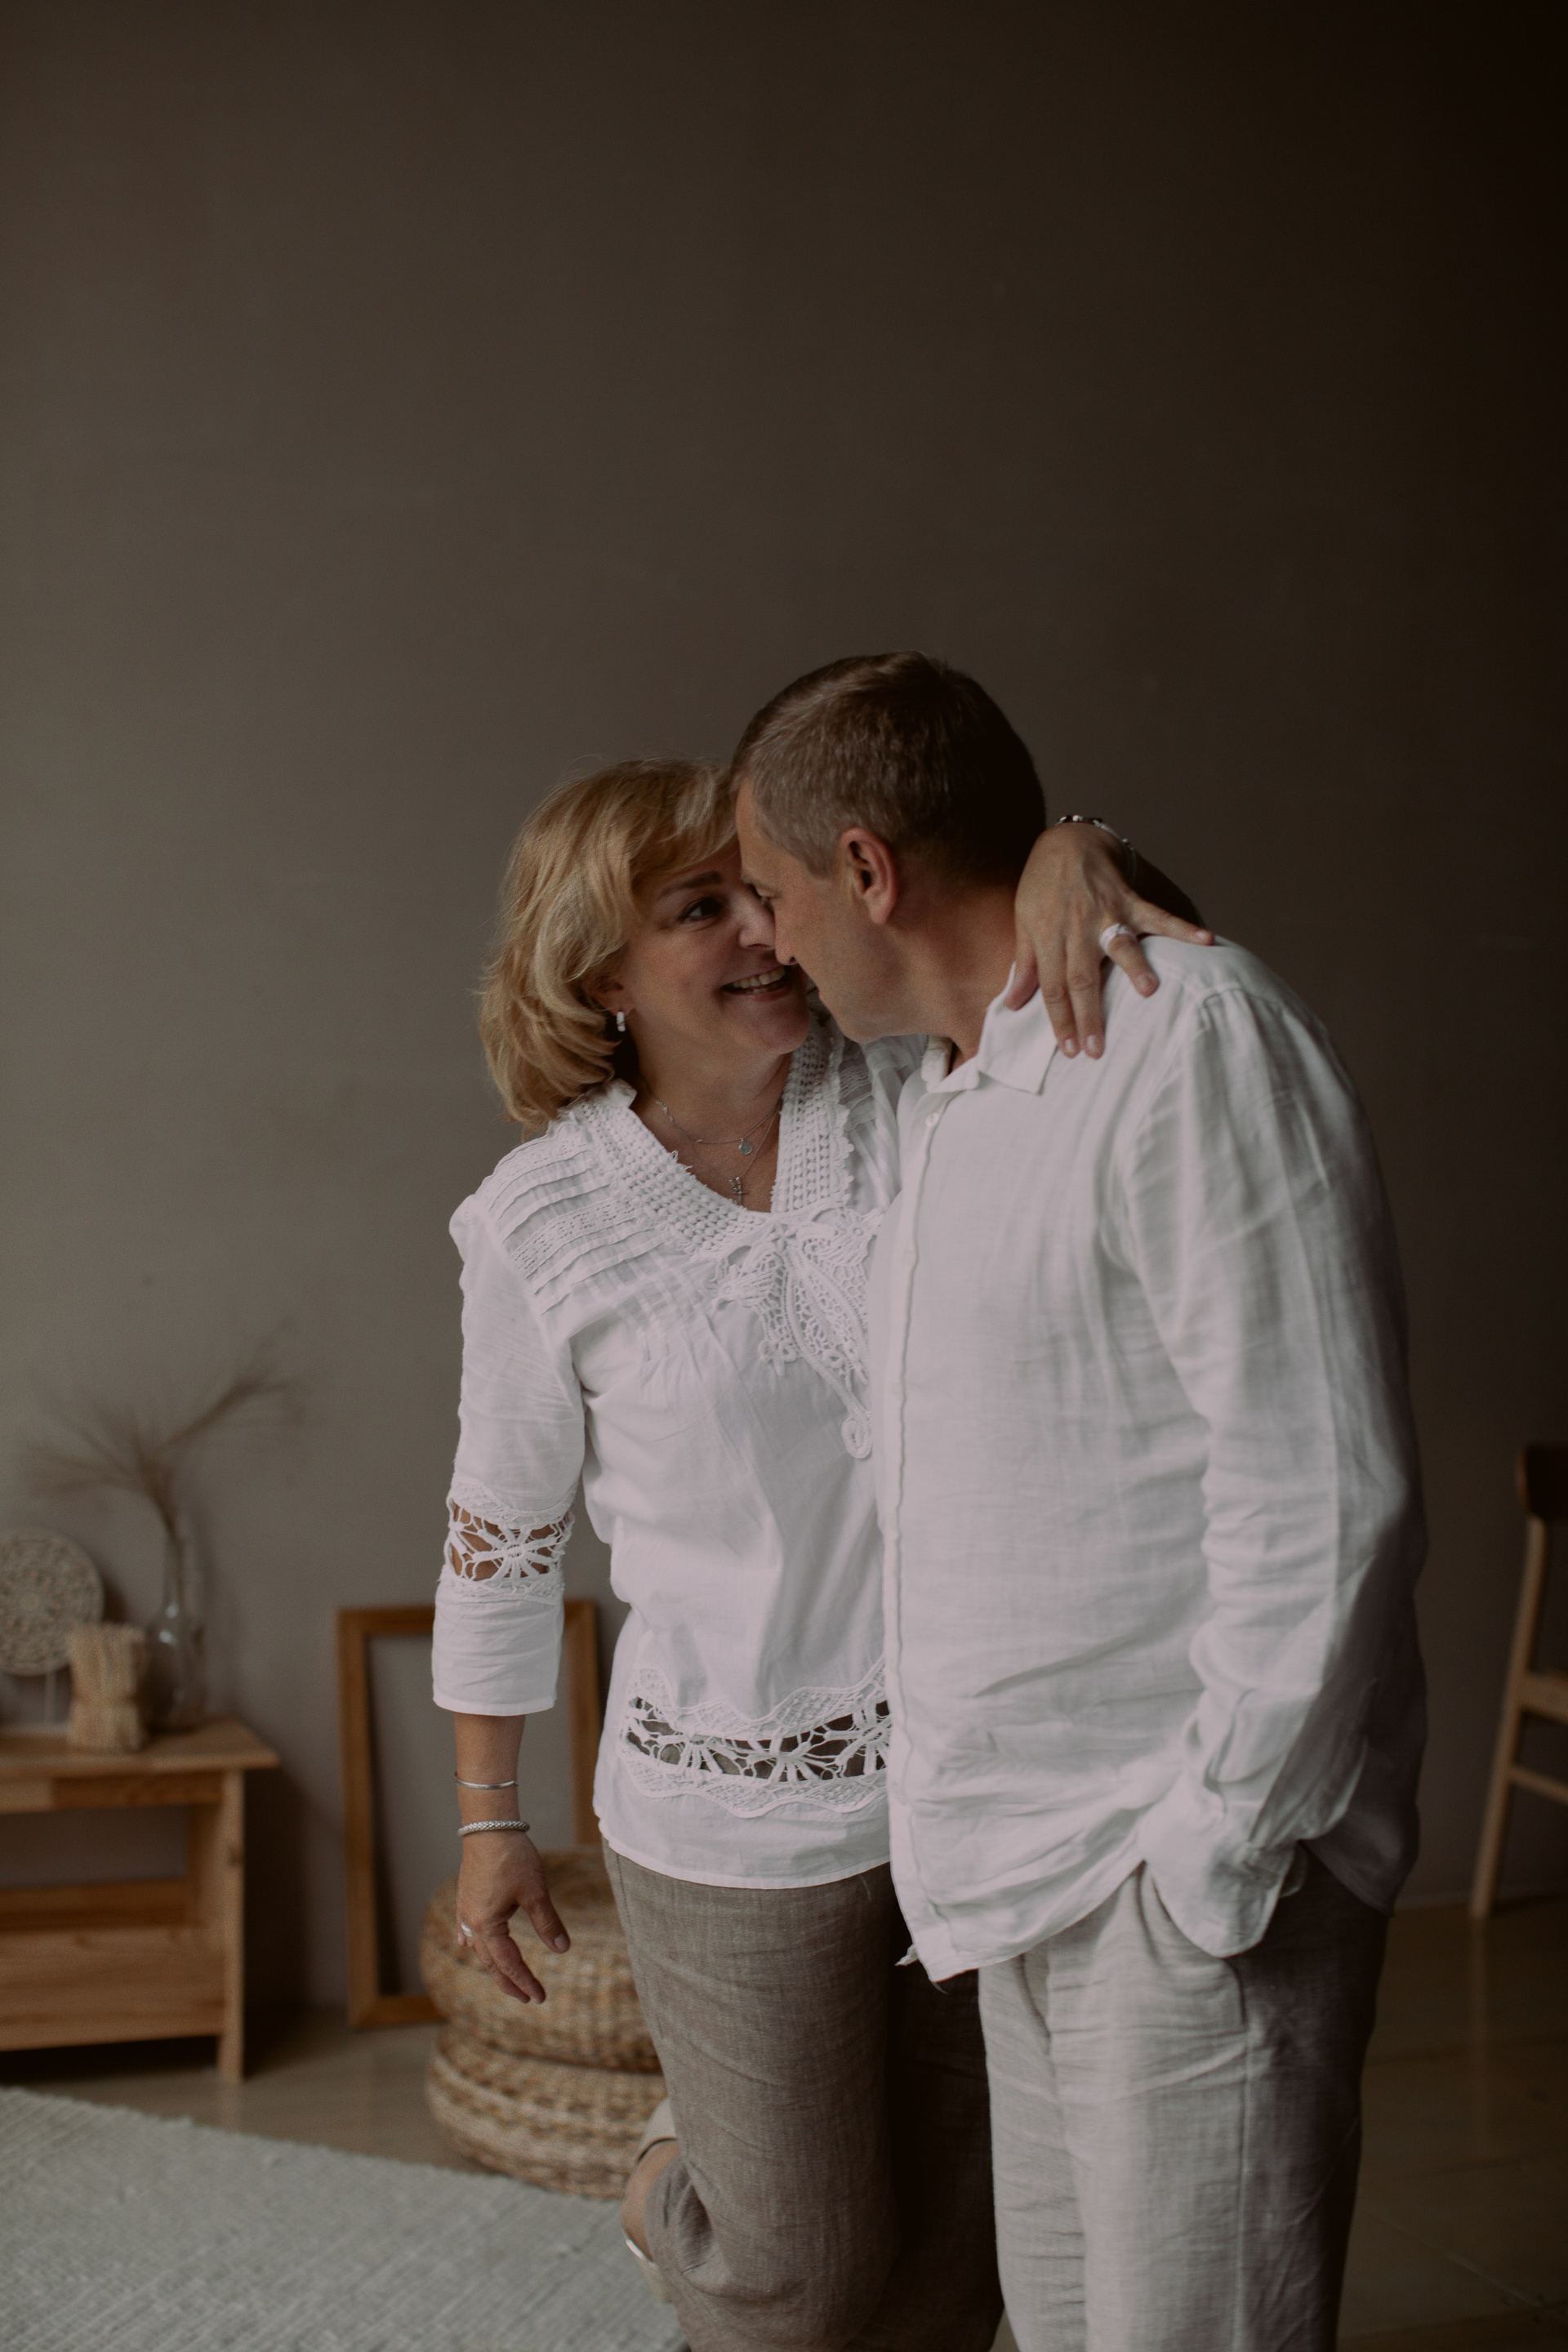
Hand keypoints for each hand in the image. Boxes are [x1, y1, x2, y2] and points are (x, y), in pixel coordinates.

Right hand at [454, 1832, 570, 2003]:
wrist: (489, 1825)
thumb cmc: (513, 1857)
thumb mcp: (535, 1892)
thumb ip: (547, 1923)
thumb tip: (562, 1950)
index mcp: (487, 1925)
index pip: (509, 1963)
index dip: (525, 1981)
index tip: (540, 1997)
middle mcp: (471, 1922)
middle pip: (490, 1962)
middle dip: (509, 1981)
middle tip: (527, 1998)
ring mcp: (465, 1908)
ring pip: (478, 1947)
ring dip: (492, 1964)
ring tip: (505, 1977)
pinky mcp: (465, 1895)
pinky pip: (465, 1927)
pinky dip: (470, 1940)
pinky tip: (467, 1945)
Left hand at [1008, 826, 1213, 1057]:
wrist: (1067, 841)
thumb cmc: (1042, 885)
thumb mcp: (1024, 921)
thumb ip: (1023, 964)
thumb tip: (1012, 1004)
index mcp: (1048, 935)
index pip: (1054, 986)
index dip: (1061, 1020)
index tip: (1070, 1049)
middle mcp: (1077, 927)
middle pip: (1083, 977)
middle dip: (1089, 1015)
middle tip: (1097, 1048)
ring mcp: (1106, 912)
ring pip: (1120, 945)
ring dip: (1136, 967)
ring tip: (1149, 991)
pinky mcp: (1130, 899)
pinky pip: (1158, 915)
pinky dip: (1181, 927)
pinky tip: (1205, 940)